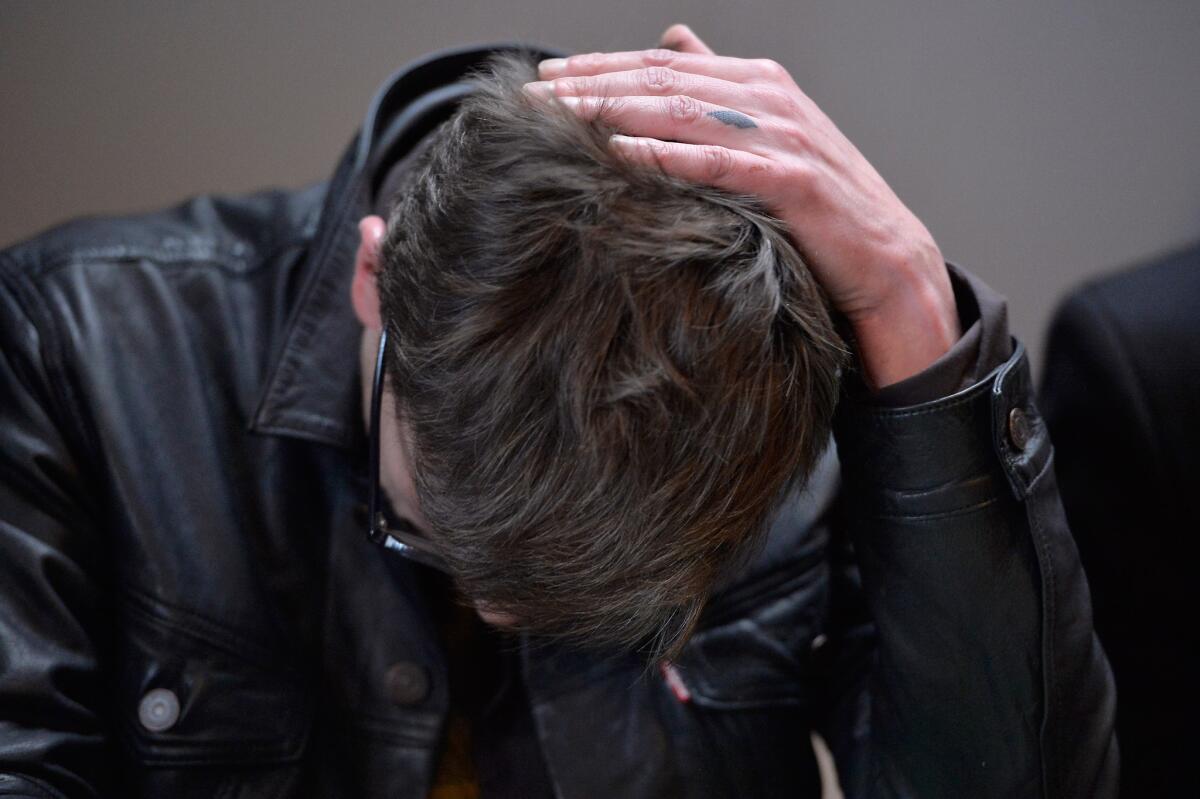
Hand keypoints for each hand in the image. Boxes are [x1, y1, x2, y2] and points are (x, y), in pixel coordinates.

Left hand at [527, 23, 960, 388]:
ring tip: (561, 116)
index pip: (662, 63)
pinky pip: (718, 161)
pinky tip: (620, 150)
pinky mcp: (793, 180)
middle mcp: (768, 98)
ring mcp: (782, 136)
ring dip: (615, 109)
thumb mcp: (766, 135)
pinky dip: (667, 153)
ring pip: (682, 111)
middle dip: (593, 83)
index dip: (600, 66)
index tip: (546, 79)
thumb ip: (718, 89)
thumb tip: (673, 40)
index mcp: (757, 82)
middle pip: (663, 80)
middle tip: (534, 97)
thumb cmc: (818, 206)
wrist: (886, 260)